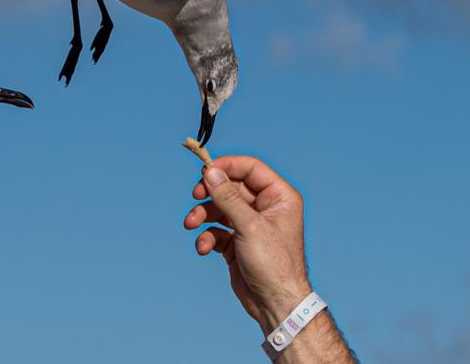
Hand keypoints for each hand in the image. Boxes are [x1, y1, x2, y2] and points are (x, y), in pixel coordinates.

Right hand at [183, 155, 311, 331]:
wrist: (274, 304)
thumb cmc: (273, 264)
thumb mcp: (249, 226)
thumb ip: (227, 197)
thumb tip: (210, 172)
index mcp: (278, 197)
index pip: (250, 169)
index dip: (227, 166)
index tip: (205, 170)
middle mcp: (265, 208)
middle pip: (230, 188)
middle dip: (210, 194)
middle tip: (195, 196)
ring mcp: (250, 225)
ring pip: (220, 209)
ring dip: (203, 215)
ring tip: (191, 224)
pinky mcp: (237, 243)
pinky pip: (217, 231)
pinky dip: (208, 237)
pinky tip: (204, 248)